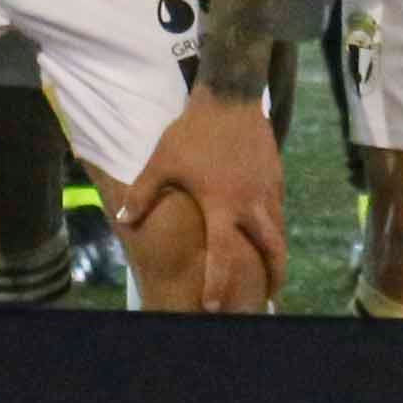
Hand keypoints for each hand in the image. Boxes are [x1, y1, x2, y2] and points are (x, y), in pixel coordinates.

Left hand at [115, 89, 286, 309]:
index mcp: (223, 205)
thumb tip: (123, 220)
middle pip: (272, 250)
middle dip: (274, 276)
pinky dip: (274, 224)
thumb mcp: (161, 162)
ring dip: (277, 252)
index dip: (217, 283)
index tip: (213, 306)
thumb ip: (143, 194)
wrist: (230, 96)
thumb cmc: (192, 132)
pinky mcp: (276, 175)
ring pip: (280, 230)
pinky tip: (266, 228)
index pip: (223, 255)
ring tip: (274, 268)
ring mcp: (268, 189)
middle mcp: (251, 203)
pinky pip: (278, 208)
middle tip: (270, 297)